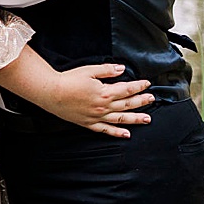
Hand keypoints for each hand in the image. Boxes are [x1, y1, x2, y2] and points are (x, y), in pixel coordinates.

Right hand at [33, 63, 153, 137]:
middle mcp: (103, 107)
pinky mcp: (89, 123)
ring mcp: (97, 117)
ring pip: (121, 119)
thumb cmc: (68, 80)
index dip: (138, 86)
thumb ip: (108, 70)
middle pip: (127, 104)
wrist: (51, 93)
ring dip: (135, 119)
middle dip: (141, 101)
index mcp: (104, 92)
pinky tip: (126, 134)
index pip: (127, 89)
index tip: (147, 84)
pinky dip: (117, 133)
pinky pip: (106, 130)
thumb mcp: (90, 70)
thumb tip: (122, 69)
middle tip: (151, 99)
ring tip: (147, 119)